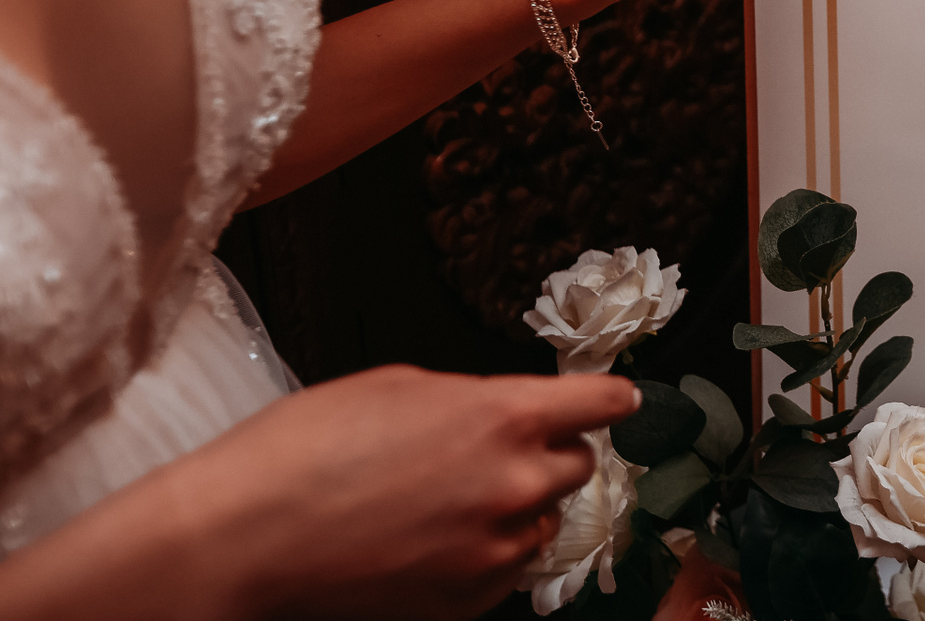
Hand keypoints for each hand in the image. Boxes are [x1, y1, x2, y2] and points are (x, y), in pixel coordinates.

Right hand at [147, 367, 636, 619]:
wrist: (244, 538)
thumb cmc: (306, 451)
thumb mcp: (400, 387)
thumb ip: (475, 399)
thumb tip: (506, 410)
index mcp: (504, 417)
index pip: (602, 403)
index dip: (610, 398)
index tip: (617, 399)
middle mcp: (514, 484)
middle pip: (578, 464)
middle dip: (547, 453)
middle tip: (492, 453)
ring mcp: (494, 550)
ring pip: (541, 521)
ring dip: (514, 508)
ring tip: (442, 502)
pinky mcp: (467, 601)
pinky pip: (505, 571)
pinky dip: (484, 555)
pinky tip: (427, 541)